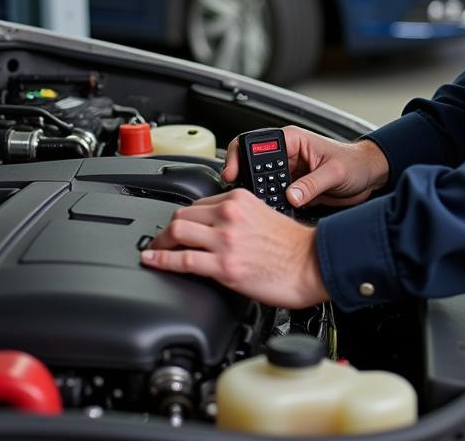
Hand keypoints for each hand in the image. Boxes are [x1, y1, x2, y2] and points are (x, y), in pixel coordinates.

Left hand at [141, 189, 328, 307]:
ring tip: (154, 251)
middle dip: (168, 229)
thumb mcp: (264, 214)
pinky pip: (182, 260)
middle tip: (161, 240)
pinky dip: (161, 260)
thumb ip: (239, 216)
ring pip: (176, 232)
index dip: (185, 218)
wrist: (311, 263)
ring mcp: (225, 240)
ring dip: (160, 242)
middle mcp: (229, 215)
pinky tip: (153, 262)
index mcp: (239, 199)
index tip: (179, 227)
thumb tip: (219, 228)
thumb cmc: (294, 245)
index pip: (199, 203)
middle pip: (182, 214)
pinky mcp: (223, 266)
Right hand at [223, 126, 388, 209]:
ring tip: (257, 207)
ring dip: (258, 195)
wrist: (369, 176)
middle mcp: (287, 155)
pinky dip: (269, 206)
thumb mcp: (335, 172)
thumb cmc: (356, 163)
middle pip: (253, 166)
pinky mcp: (293, 190)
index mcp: (293, 140)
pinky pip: (273, 198)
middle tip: (242, 196)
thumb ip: (312, 184)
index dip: (239, 156)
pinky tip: (269, 214)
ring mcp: (289, 174)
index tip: (233, 173)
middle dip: (246, 181)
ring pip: (261, 184)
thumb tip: (291, 196)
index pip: (256, 143)